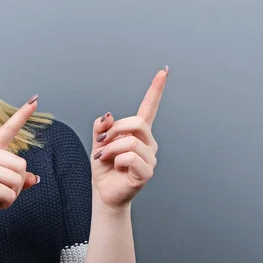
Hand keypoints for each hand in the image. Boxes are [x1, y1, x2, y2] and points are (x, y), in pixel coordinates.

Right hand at [0, 95, 40, 227]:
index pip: (8, 128)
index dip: (23, 114)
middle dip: (16, 184)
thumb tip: (36, 178)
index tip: (35, 99)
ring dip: (11, 195)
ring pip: (19, 181)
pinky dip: (5, 204)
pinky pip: (11, 195)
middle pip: (22, 166)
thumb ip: (15, 178)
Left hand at [90, 67, 167, 211]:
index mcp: (138, 132)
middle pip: (137, 122)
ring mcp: (150, 157)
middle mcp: (148, 142)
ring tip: (104, 157)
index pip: (149, 106)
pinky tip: (115, 167)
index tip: (164, 71)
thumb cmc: (105, 167)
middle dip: (115, 131)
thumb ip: (101, 127)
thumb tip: (108, 116)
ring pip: (130, 141)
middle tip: (102, 143)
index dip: (156, 89)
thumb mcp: (98, 141)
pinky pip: (130, 157)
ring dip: (111, 149)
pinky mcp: (147, 172)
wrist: (104, 191)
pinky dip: (116, 160)